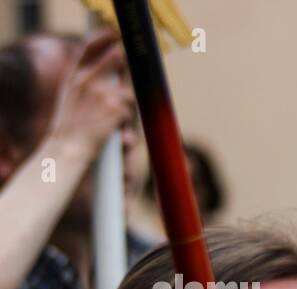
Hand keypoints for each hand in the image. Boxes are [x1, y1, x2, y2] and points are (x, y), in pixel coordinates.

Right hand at [44, 30, 134, 164]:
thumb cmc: (68, 125)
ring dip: (128, 99)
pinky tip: (120, 130)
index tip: (115, 34)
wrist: (67, 147)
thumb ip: (83, 79)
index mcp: (74, 75)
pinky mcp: (117, 109)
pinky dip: (127, 118)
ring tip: (118, 110)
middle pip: (117, 59)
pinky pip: (131, 108)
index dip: (104, 38)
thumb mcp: (69, 94)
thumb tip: (106, 67)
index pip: (90, 47)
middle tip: (129, 64)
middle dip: (125, 62)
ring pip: (128, 88)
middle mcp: (88, 80)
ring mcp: (104, 93)